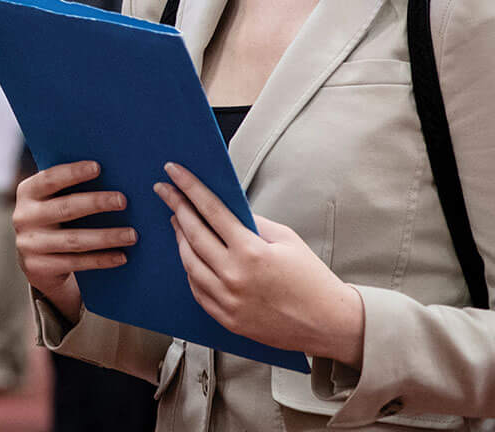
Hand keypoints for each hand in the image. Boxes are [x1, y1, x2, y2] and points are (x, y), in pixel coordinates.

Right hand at [14, 161, 137, 322]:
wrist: (35, 261)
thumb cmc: (55, 221)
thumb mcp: (53, 202)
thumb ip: (69, 189)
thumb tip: (112, 175)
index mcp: (27, 193)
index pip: (49, 179)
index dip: (72, 172)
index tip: (98, 167)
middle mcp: (24, 216)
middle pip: (64, 208)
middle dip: (96, 203)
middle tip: (123, 201)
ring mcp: (29, 244)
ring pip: (74, 240)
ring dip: (106, 237)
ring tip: (132, 234)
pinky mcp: (38, 267)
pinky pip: (75, 262)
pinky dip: (101, 259)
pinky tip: (121, 256)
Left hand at [155, 163, 364, 364]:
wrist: (329, 323)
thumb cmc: (312, 280)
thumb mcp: (286, 239)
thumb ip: (252, 222)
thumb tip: (224, 208)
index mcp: (251, 252)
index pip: (210, 210)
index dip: (188, 187)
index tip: (172, 171)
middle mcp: (234, 276)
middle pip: (192, 233)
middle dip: (176, 207)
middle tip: (165, 192)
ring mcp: (227, 300)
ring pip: (188, 262)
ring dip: (179, 238)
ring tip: (177, 221)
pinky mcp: (226, 318)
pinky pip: (196, 289)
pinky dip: (189, 269)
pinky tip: (190, 255)